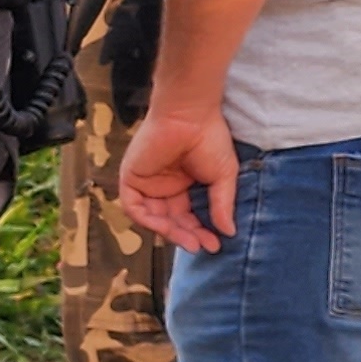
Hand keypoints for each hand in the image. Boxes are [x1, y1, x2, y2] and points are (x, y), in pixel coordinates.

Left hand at [119, 105, 239, 253]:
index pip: (188, 217)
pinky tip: (167, 227)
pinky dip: (148, 220)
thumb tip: (229, 232)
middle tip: (201, 246)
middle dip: (186, 235)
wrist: (190, 115)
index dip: (200, 232)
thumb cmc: (209, 138)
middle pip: (171, 221)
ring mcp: (147, 183)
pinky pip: (134, 208)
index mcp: (184, 185)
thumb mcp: (223, 176)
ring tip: (189, 240)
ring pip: (153, 218)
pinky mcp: (131, 178)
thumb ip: (222, 205)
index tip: (214, 245)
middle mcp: (164, 187)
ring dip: (169, 232)